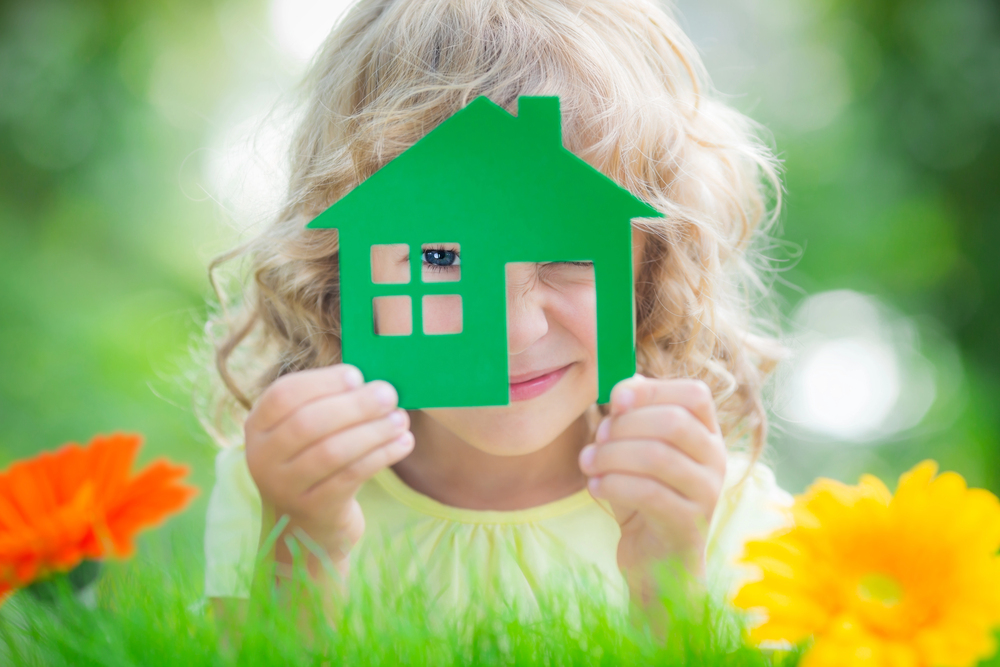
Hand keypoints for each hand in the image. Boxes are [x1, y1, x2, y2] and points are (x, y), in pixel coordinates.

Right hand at [244, 364, 413, 564]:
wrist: (307, 527)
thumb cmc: (315, 463)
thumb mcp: (306, 433)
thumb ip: (329, 403)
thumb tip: (375, 381)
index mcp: (258, 426)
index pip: (284, 394)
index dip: (323, 382)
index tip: (358, 376)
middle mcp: (261, 457)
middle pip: (308, 422)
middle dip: (355, 405)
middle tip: (389, 395)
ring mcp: (284, 487)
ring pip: (332, 451)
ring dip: (373, 431)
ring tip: (401, 420)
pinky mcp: (313, 509)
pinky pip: (351, 476)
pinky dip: (381, 455)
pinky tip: (403, 443)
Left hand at [578, 375, 726, 590]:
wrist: (657, 563)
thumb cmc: (643, 499)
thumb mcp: (636, 452)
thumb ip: (632, 418)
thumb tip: (621, 385)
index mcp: (706, 435)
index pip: (695, 394)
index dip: (653, 390)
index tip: (616, 399)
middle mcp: (715, 459)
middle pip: (673, 422)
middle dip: (625, 426)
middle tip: (596, 439)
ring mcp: (707, 493)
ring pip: (658, 456)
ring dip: (612, 455)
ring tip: (588, 463)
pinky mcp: (688, 524)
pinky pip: (648, 493)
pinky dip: (613, 484)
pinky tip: (595, 486)